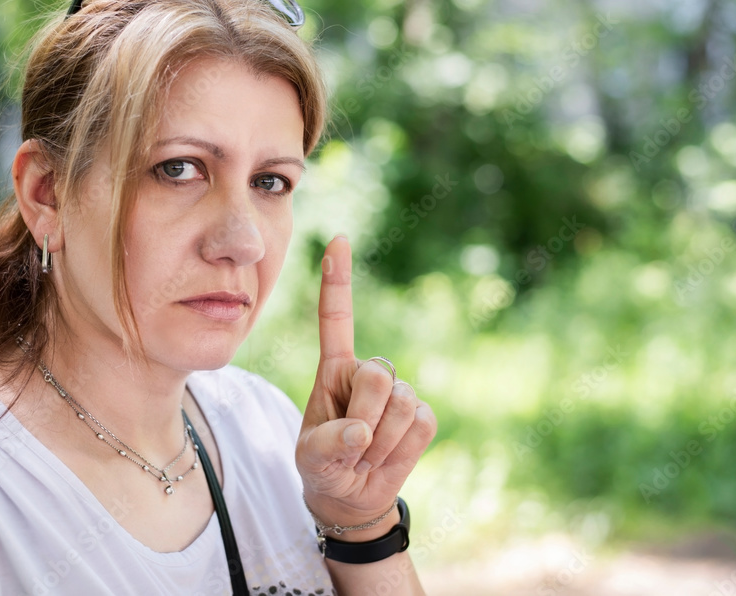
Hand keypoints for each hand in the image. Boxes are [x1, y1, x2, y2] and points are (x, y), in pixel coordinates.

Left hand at [296, 235, 436, 529]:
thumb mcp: (311, 459)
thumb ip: (328, 445)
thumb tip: (361, 431)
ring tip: (365, 454)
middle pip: (375, 375)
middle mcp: (368, 372)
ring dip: (380, 442)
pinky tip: (388, 456)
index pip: (336, 318)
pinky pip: (421, 426)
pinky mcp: (424, 416)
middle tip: (350, 444)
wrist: (351, 497)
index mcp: (334, 369)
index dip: (337, 280)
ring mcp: (400, 392)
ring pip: (400, 405)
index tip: (339, 238)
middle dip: (362, 417)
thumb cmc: (323, 467)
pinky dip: (401, 450)